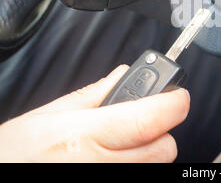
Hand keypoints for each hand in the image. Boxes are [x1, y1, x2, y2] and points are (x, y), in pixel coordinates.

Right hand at [0, 65, 189, 162]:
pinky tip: (112, 160)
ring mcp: (108, 182)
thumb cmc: (14, 156)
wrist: (0, 177)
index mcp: (85, 136)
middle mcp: (101, 166)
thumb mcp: (46, 116)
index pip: (150, 118)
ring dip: (148, 152)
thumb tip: (124, 74)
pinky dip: (136, 167)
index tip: (178, 95)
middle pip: (164, 147)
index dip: (174, 103)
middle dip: (161, 130)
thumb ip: (93, 94)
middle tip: (142, 122)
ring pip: (156, 166)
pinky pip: (141, 177)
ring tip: (119, 146)